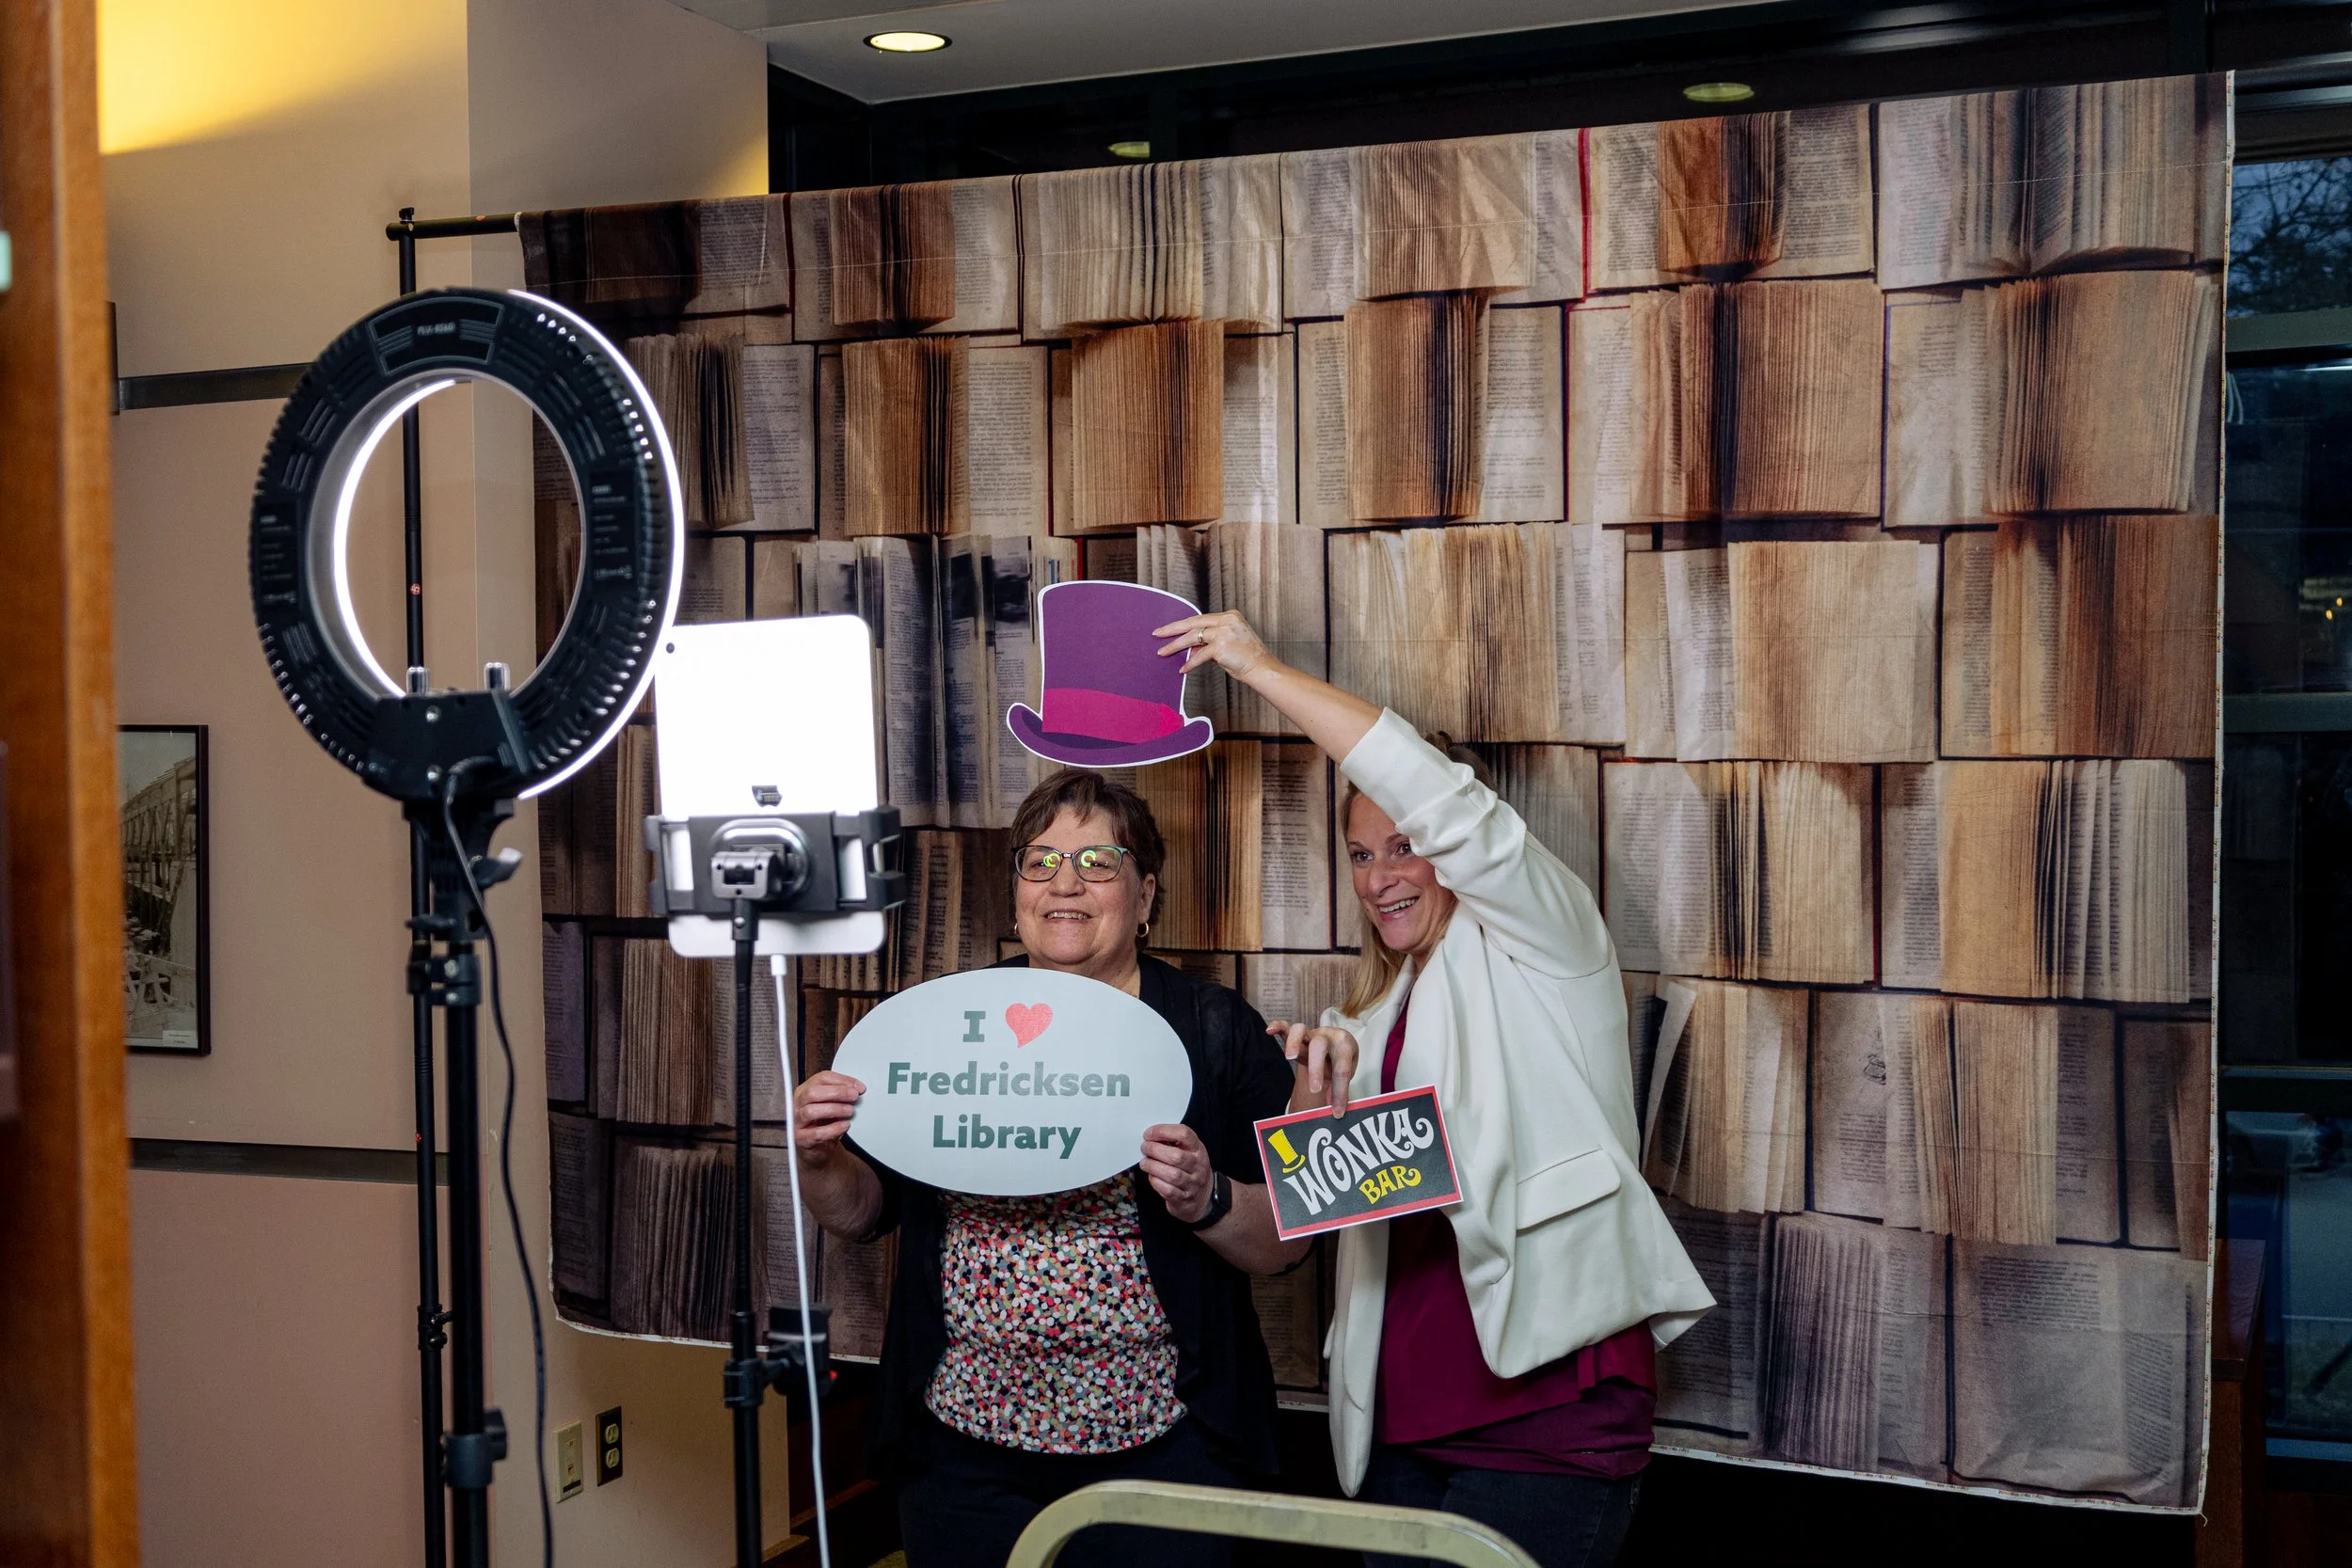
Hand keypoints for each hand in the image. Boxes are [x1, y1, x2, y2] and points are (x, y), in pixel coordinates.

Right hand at [793, 1071, 864, 1165]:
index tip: (858, 1087)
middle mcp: (798, 1104)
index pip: (821, 1078)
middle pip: (812, 1092)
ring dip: (834, 1109)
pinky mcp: (800, 1139)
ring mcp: (797, 1121)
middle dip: (836, 1092)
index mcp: (805, 1091)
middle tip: (854, 1096)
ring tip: (850, 1111)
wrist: (819, 1149)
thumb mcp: (833, 1105)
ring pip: (811, 1111)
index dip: (841, 1080)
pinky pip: (815, 1133)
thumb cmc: (824, 1124)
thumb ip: (841, 1095)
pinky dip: (833, 1129)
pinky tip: (844, 1126)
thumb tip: (857, 1088)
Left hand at [1139, 1123, 1215, 1223]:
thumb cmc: (1191, 1170)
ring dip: (1153, 1166)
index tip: (1149, 1134)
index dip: (1163, 1131)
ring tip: (1145, 1163)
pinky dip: (1156, 1182)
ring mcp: (1192, 1184)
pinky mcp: (1183, 1199)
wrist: (1202, 1197)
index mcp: (1198, 1150)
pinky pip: (1168, 1190)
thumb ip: (1173, 1143)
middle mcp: (1197, 1166)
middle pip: (1176, 1156)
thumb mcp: (1189, 1152)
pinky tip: (1152, 1176)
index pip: (1184, 1134)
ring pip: (1172, 1175)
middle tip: (1144, 1148)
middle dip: (1155, 1150)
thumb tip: (1152, 1137)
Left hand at [1152, 611, 1277, 681]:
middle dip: (1172, 629)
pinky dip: (1191, 662)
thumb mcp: (1227, 645)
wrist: (1262, 669)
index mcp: (1229, 616)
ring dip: (1175, 646)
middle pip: (1193, 623)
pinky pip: (1200, 654)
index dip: (1183, 625)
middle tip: (1157, 633)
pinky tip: (1183, 669)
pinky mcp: (1221, 646)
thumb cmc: (1247, 659)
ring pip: (1193, 637)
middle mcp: (1226, 620)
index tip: (1169, 629)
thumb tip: (1190, 648)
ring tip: (1162, 652)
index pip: (1200, 619)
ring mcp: (1224, 632)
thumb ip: (1209, 643)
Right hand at [1270, 1021, 1359, 1115]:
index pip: (1341, 1068)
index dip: (1340, 1091)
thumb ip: (1338, 1088)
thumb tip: (1333, 1109)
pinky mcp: (1297, 1033)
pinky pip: (1285, 1026)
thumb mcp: (1344, 1074)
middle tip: (1315, 1090)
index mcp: (1345, 1045)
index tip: (1337, 1111)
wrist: (1336, 1046)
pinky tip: (1269, 1032)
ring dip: (1294, 1043)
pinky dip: (1277, 1026)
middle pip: (1320, 1045)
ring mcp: (1310, 1032)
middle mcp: (1327, 1035)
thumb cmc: (1340, 1062)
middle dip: (1317, 1068)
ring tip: (1289, 1058)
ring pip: (1301, 1030)